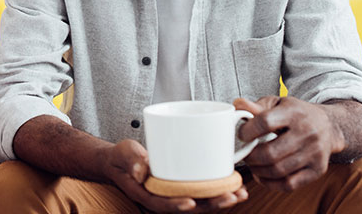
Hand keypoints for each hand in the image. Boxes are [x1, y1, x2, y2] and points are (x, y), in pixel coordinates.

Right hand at [102, 139, 247, 212]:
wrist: (121, 161)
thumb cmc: (122, 158)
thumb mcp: (124, 153)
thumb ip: (132, 160)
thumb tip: (142, 171)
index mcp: (147, 195)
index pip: (163, 205)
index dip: (177, 205)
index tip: (192, 201)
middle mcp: (164, 198)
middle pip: (190, 207)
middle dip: (212, 204)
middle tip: (231, 196)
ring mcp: (175, 194)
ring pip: (200, 202)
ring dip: (220, 200)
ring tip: (240, 193)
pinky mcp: (183, 187)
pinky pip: (202, 193)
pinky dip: (218, 190)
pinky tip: (234, 185)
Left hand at [234, 96, 344, 191]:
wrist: (328, 126)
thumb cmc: (296, 113)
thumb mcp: (278, 103)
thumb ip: (257, 106)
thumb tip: (237, 105)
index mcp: (294, 112)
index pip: (265, 122)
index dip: (248, 130)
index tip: (241, 135)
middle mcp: (307, 133)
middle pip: (271, 152)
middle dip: (250, 156)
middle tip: (243, 154)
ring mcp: (314, 153)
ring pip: (278, 170)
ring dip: (258, 170)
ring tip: (251, 164)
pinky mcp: (317, 170)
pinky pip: (289, 184)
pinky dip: (270, 183)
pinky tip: (261, 175)